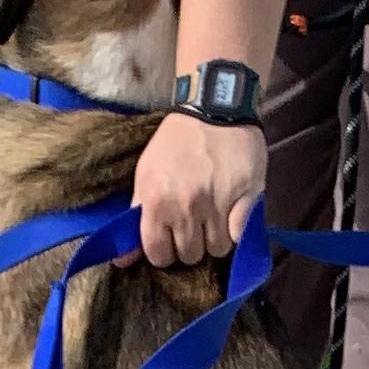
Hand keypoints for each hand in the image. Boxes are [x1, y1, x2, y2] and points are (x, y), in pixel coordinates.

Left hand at [131, 111, 267, 268]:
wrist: (215, 106)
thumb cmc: (177, 142)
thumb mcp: (147, 174)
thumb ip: (136, 217)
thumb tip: (122, 262)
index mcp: (157, 202)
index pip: (159, 255)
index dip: (165, 251)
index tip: (172, 238)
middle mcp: (186, 206)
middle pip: (190, 256)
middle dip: (192, 244)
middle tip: (196, 222)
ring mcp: (217, 203)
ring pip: (217, 250)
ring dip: (217, 238)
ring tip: (216, 214)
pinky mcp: (246, 198)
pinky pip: (240, 236)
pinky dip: (238, 230)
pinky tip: (234, 213)